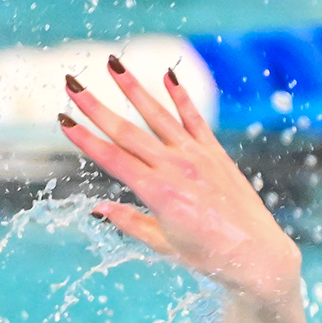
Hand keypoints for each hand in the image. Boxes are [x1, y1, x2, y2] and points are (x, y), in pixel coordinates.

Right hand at [60, 61, 301, 306]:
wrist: (258, 255)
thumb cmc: (209, 257)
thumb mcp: (164, 245)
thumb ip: (130, 223)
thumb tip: (97, 209)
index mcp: (157, 193)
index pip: (112, 159)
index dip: (85, 139)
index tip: (63, 120)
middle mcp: (176, 169)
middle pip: (128, 132)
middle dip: (96, 107)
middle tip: (71, 83)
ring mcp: (197, 157)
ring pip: (159, 116)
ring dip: (134, 89)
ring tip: (113, 65)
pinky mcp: (216, 154)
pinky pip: (196, 119)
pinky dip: (180, 97)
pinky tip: (167, 76)